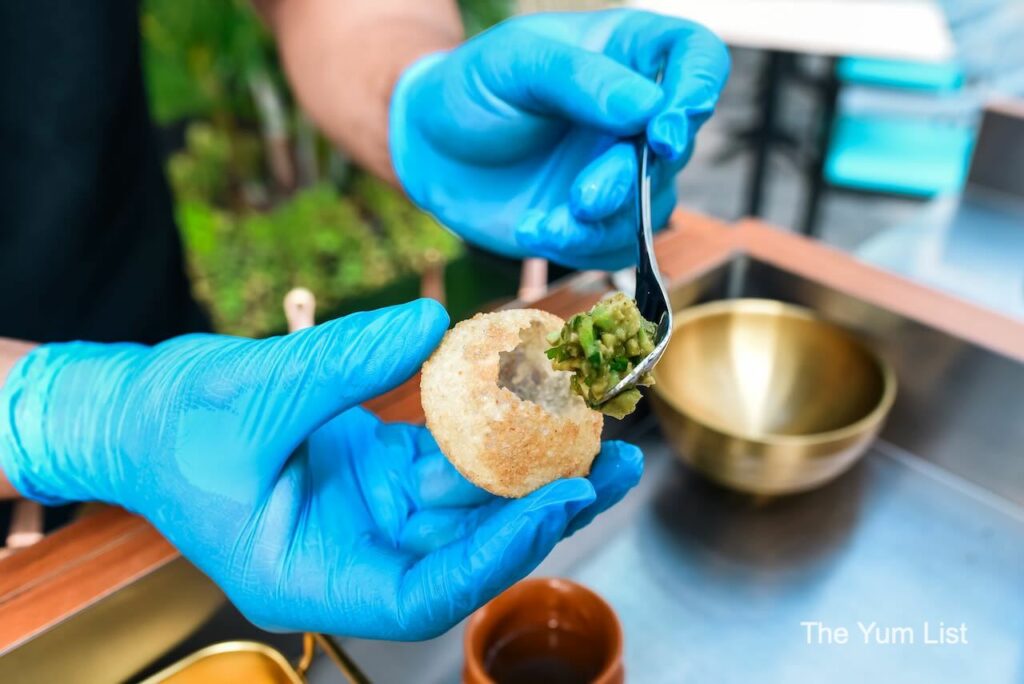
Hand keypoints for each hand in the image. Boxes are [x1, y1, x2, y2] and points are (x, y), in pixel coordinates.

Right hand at [0, 300, 642, 638]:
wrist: (141, 410)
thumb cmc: (168, 429)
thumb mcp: (248, 395)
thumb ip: (341, 364)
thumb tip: (430, 325)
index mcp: (309, 575)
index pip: (421, 594)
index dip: (493, 559)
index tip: (556, 506)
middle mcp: (352, 553)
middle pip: (465, 548)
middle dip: (540, 509)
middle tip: (612, 465)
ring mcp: (370, 512)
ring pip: (466, 499)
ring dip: (529, 463)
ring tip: (595, 425)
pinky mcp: (379, 470)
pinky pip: (447, 453)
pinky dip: (488, 426)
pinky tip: (531, 395)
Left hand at [389, 9, 729, 269]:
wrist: (432, 150)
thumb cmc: (473, 88)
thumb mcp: (514, 65)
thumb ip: (579, 79)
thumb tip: (647, 107)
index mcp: (628, 54)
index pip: (696, 58)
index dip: (697, 90)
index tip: (664, 129)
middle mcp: (636, 114)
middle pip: (675, 146)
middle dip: (631, 179)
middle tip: (584, 194)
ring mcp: (622, 169)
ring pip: (654, 205)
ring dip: (606, 222)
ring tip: (550, 222)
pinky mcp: (599, 218)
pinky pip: (619, 244)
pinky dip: (583, 247)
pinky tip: (537, 230)